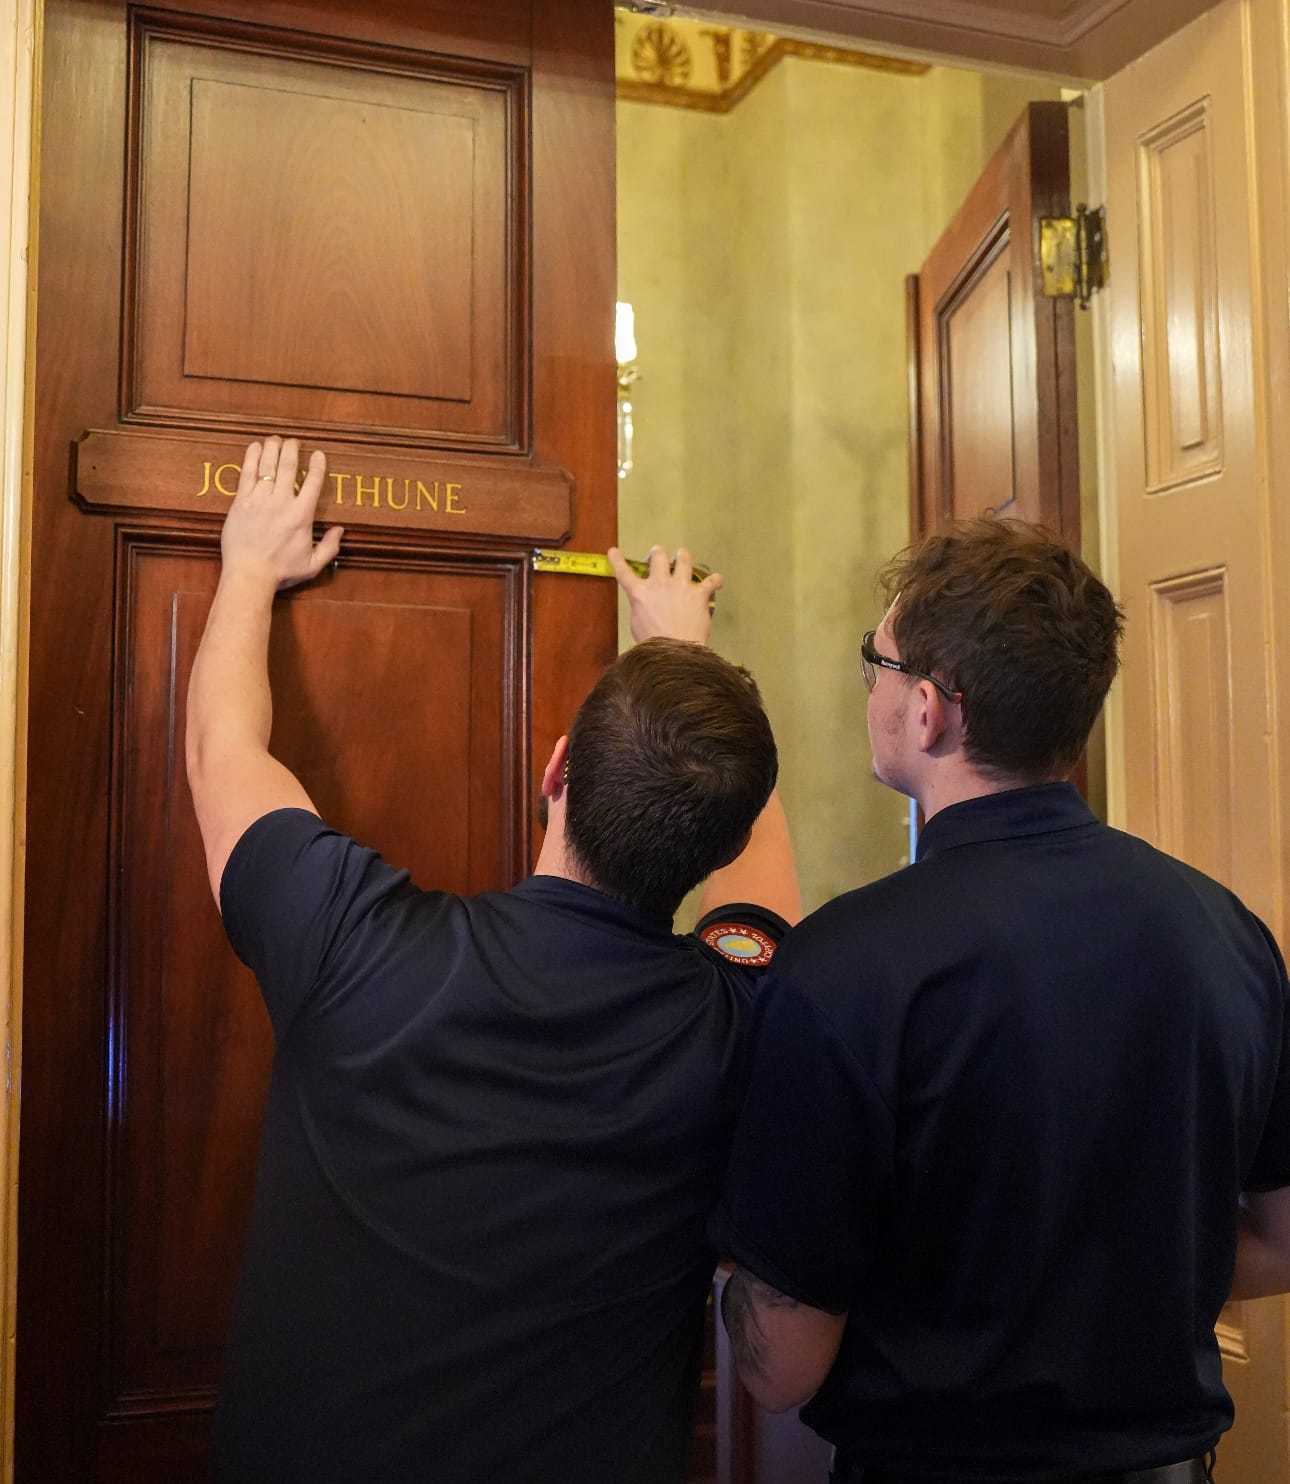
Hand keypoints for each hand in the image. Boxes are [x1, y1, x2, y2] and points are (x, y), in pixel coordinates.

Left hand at [220, 435, 343, 589]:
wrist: (249, 575)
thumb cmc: (280, 572)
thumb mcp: (312, 564)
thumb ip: (330, 547)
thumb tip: (340, 530)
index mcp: (301, 515)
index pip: (313, 482)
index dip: (318, 465)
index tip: (319, 454)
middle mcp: (281, 502)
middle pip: (288, 465)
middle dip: (292, 449)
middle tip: (294, 442)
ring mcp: (260, 499)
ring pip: (268, 465)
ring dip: (273, 447)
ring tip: (276, 439)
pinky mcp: (241, 501)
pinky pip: (247, 472)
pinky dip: (252, 457)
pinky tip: (256, 447)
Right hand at [608, 544, 722, 644]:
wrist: (674, 650)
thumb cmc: (651, 643)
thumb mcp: (637, 624)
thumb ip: (641, 608)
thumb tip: (646, 603)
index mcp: (640, 593)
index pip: (624, 574)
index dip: (617, 561)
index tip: (613, 551)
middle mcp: (660, 584)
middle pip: (658, 558)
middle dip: (657, 553)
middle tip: (657, 554)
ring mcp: (681, 586)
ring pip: (683, 560)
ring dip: (683, 556)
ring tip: (683, 554)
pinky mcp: (699, 594)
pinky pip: (711, 582)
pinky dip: (715, 581)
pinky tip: (718, 580)